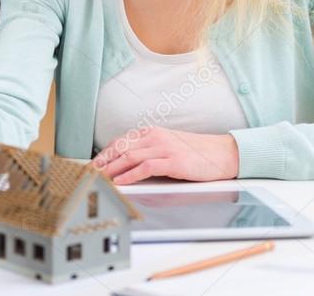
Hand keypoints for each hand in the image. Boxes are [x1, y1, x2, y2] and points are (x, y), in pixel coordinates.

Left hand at [91, 126, 238, 184]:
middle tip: (89, 173)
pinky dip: (129, 175)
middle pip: (120, 148)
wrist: (223, 154)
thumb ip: (148, 150)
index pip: (120, 142)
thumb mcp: (167, 145)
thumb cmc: (196, 153)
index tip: (92, 164)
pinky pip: (145, 168)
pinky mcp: (173, 161)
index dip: (104, 153)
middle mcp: (155, 137)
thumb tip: (125, 162)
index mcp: (151, 132)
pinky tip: (120, 182)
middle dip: (102, 161)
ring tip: (100, 178)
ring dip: (111, 169)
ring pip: (129, 157)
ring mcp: (164, 148)